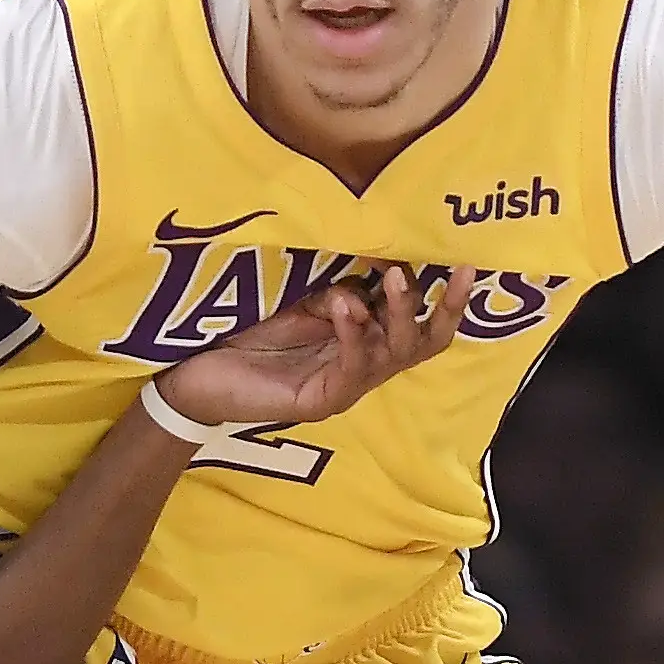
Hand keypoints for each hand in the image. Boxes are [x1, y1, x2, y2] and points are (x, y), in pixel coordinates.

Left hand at [156, 265, 472, 429]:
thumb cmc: (248, 335)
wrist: (198, 376)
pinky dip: (352, 332)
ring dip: (399, 313)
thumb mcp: (302, 301)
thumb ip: (337, 290)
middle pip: (423, 343)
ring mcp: (346, 386)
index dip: (448, 298)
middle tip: (453, 271)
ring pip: (394, 353)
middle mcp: (364, 365)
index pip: (421, 323)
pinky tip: (347, 305)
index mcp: (365, 341)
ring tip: (396, 279)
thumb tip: (366, 278)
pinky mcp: (321, 400)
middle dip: (443, 308)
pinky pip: (352, 367)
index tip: (465, 263)